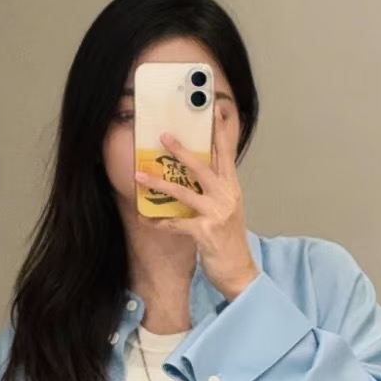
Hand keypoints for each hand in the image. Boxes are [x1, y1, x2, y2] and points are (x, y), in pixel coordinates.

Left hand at [133, 119, 259, 301]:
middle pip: (203, 166)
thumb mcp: (228, 209)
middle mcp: (227, 196)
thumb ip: (215, 189)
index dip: (220, 131)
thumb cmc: (229, 239)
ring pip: (184, 192)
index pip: (226, 153)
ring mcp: (217, 214)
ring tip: (140, 176)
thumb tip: (196, 170)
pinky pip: (176, 223)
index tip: (213, 108)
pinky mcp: (205, 233)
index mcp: (232, 187)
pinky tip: (145, 219)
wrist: (240, 271)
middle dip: (181, 150)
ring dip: (159, 184)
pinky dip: (158, 222)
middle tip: (163, 135)